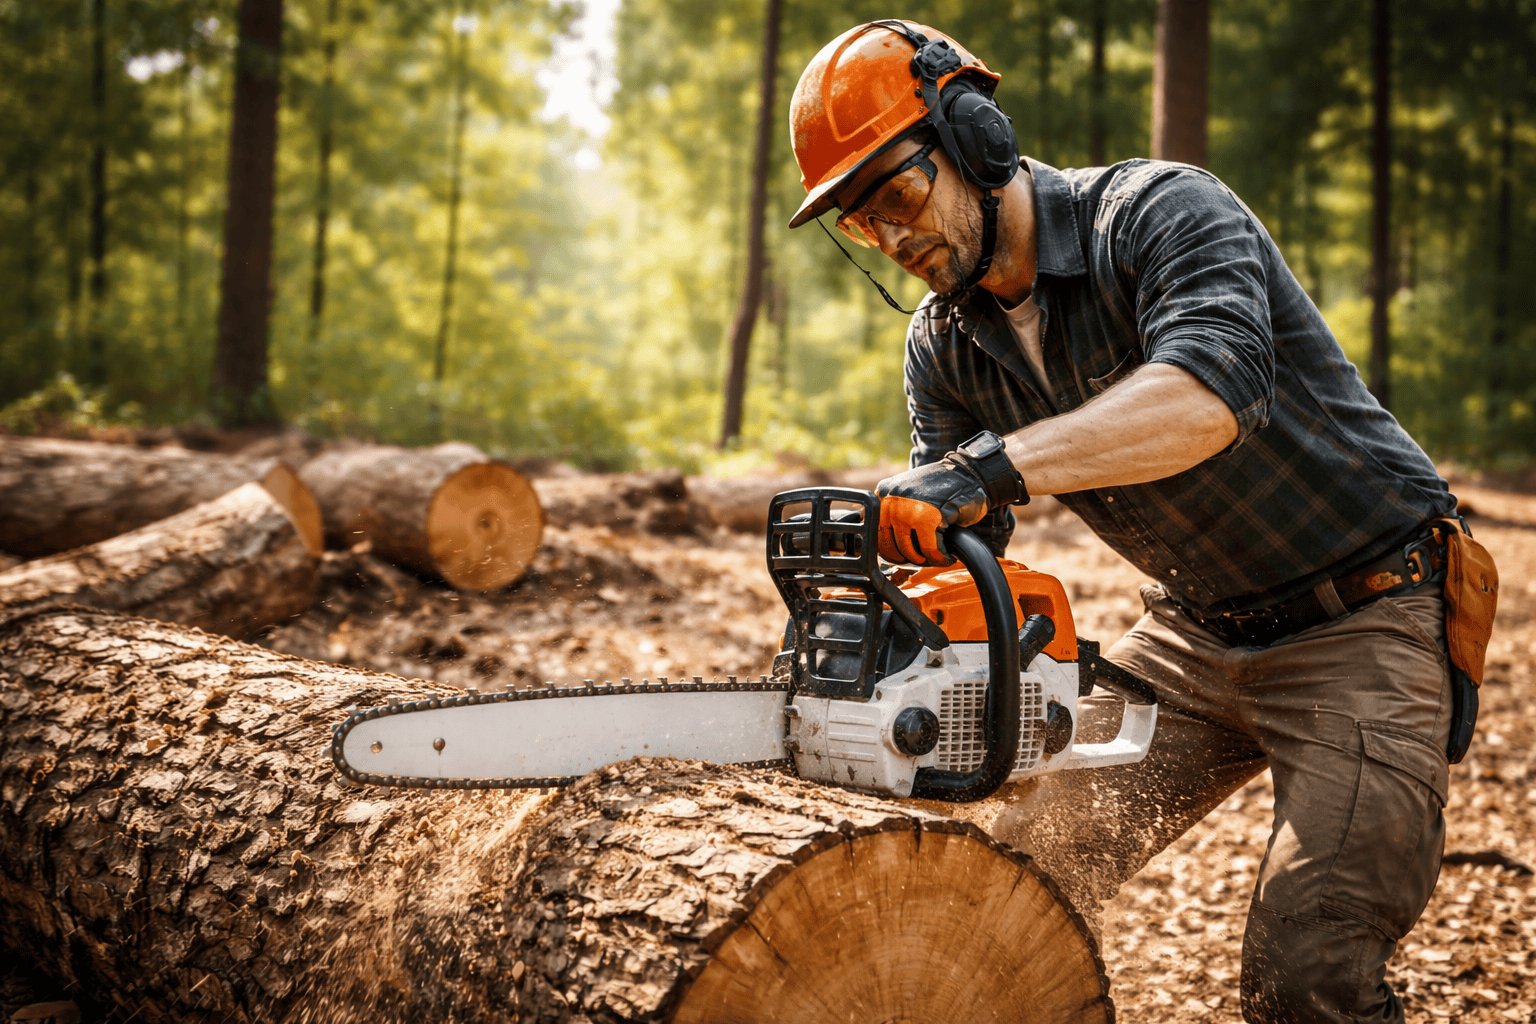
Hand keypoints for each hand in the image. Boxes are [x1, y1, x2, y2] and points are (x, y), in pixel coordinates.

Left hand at [875, 458, 990, 565]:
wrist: (969, 474)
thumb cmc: (941, 488)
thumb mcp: (907, 494)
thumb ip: (893, 512)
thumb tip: (885, 547)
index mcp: (882, 495)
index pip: (876, 535)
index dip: (893, 551)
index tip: (905, 557)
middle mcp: (891, 502)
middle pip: (891, 547)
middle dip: (910, 558)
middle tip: (924, 559)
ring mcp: (908, 510)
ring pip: (911, 552)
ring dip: (927, 560)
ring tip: (937, 557)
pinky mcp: (928, 518)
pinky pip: (931, 550)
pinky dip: (941, 558)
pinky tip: (947, 556)